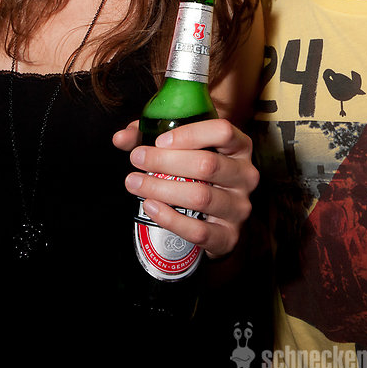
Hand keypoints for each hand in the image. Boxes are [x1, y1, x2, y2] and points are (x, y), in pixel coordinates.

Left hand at [113, 118, 258, 258]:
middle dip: (165, 161)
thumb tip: (120, 138)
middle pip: (207, 164)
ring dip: (161, 189)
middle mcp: (246, 175)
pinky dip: (170, 219)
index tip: (159, 140)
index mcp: (240, 146)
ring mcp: (240, 207)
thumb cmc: (199, 172)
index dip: (190, 134)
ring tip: (134, 183)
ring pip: (200, 196)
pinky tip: (150, 207)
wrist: (219, 218)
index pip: (223, 131)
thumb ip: (151, 137)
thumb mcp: (183, 148)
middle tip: (136, 159)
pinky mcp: (229, 236)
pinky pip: (199, 230)